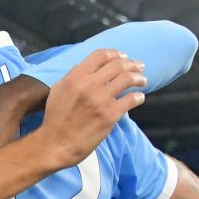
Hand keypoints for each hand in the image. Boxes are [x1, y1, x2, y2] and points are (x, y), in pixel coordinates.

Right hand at [35, 50, 144, 165]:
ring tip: (143, 80)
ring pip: (128, 79)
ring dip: (139, 78)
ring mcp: (100, 100)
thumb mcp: (58, 90)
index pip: (101, 54)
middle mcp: (88, 85)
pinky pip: (132, 99)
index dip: (116, 53)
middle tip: (139, 68)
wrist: (55, 144)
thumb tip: (92, 68)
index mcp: (75, 77)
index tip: (124, 57)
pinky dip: (138, 97)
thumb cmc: (56, 118)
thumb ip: (74, 76)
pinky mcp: (109, 116)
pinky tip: (139, 98)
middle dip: (132, 64)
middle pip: (118, 64)